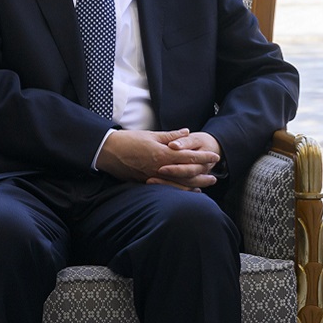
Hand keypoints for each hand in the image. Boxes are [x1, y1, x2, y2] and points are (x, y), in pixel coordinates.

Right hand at [97, 128, 220, 188]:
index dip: (203, 157)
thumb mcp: (151, 135)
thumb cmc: (128, 140)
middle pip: (187, 173)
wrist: (107, 152)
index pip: (188, 156)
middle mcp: (160, 168)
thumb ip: (170, 136)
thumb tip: (186, 132)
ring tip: (205, 185)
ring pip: (178, 184)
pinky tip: (187, 191)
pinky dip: (179, 190)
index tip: (215, 157)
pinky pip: (167, 189)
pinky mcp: (146, 182)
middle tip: (215, 176)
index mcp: (162, 153)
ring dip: (194, 185)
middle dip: (202, 174)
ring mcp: (153, 177)